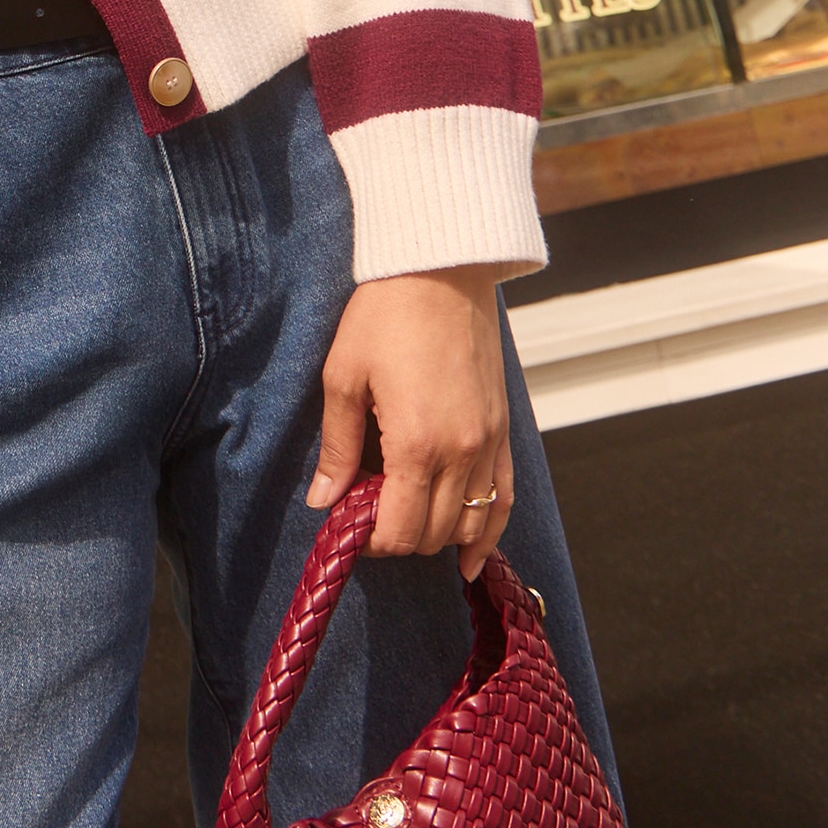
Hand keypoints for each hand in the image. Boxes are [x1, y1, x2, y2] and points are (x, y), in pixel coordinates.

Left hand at [307, 268, 510, 579]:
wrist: (440, 270)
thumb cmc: (384, 316)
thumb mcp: (343, 378)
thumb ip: (338, 447)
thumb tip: (323, 501)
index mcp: (417, 444)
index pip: (397, 530)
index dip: (368, 541)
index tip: (346, 524)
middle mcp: (462, 452)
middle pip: (431, 534)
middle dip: (396, 536)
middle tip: (367, 514)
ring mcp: (490, 443)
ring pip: (470, 524)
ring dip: (435, 534)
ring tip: (404, 517)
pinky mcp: (504, 430)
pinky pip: (504, 499)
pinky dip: (489, 532)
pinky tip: (471, 557)